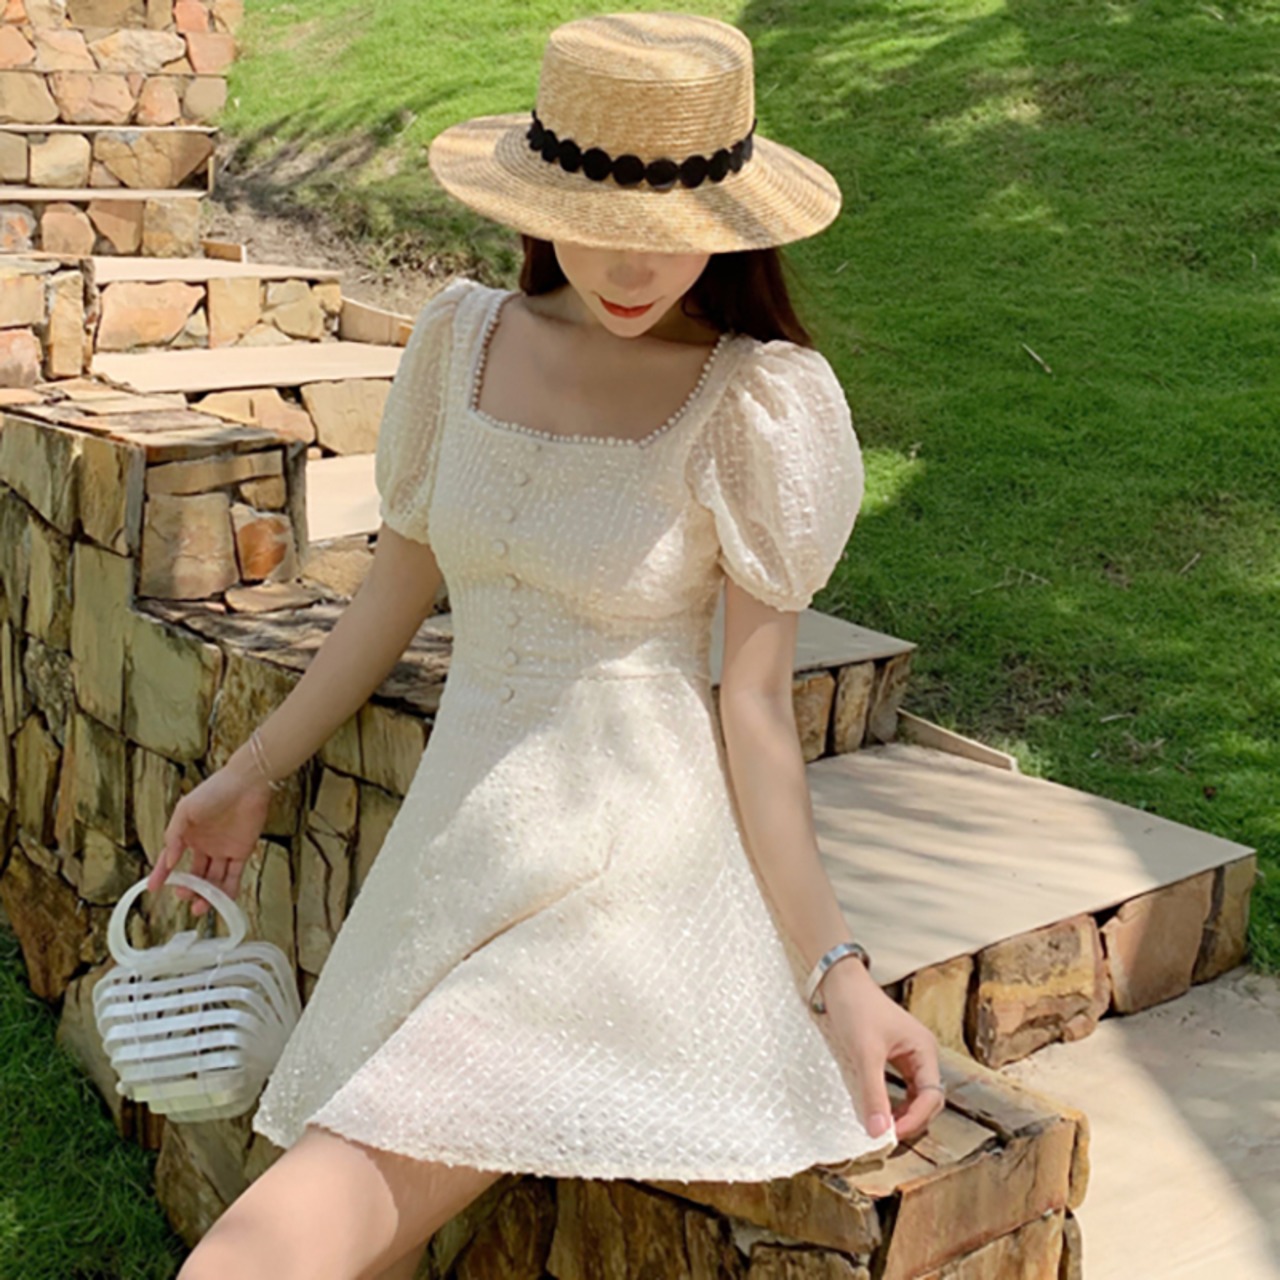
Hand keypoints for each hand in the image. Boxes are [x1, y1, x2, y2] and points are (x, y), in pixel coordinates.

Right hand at [145, 755, 274, 916]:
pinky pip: (233, 876)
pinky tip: (222, 901)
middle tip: (185, 897)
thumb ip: (174, 836)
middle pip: (194, 874)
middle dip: (188, 889)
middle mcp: (204, 844)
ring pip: (213, 879)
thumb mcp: (185, 810)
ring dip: (207, 895)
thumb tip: (168, 860)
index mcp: (187, 834)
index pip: (170, 859)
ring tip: (201, 907)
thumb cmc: (216, 789)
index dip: (161, 874)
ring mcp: (223, 849)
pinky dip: (228, 890)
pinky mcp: (242, 851)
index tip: (153, 887)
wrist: (247, 783)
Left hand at [817, 958, 944, 1144]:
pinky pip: (898, 1086)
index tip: (891, 1135)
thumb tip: (879, 1132)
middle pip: (927, 1099)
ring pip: (913, 1095)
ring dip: (902, 1113)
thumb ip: (873, 1093)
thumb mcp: (865, 1053)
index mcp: (925, 1049)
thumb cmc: (856, 1008)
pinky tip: (877, 1110)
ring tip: (882, 1127)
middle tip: (886, 1135)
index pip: (932, 1096)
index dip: (915, 1119)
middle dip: (911, 1119)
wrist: (837, 981)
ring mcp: (907, 1055)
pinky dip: (891, 1101)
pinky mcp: (891, 1056)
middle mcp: (921, 1053)